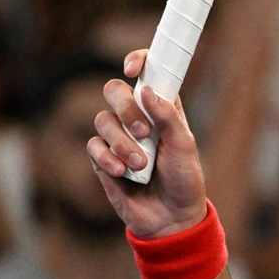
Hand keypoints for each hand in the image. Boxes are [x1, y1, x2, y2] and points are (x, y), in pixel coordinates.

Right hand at [89, 49, 209, 237]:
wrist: (171, 218)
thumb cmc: (184, 179)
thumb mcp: (185, 145)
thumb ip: (168, 116)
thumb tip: (147, 90)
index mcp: (161, 107)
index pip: (145, 72)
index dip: (137, 61)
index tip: (132, 69)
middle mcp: (137, 117)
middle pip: (113, 90)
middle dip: (126, 108)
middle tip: (144, 131)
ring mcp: (117, 138)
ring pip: (102, 120)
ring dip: (122, 143)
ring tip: (141, 165)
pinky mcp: (103, 160)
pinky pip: (93, 146)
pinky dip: (107, 158)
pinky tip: (123, 172)